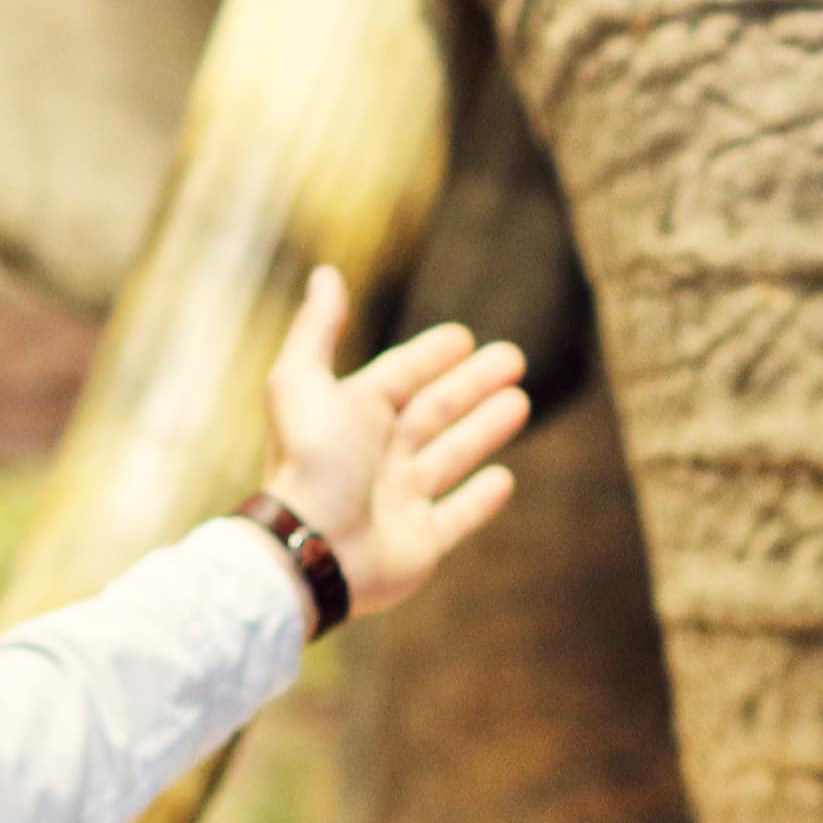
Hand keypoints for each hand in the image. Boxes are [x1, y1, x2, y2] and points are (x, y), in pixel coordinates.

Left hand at [256, 269, 527, 617]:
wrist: (311, 547)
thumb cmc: (310, 463)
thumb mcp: (301, 382)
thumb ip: (316, 329)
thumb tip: (325, 274)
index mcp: (354, 416)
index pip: (401, 376)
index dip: (430, 355)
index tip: (464, 336)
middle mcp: (378, 456)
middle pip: (435, 410)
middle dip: (472, 384)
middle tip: (513, 359)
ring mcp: (400, 501)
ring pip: (451, 456)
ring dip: (485, 429)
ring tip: (520, 402)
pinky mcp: (420, 543)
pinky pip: (456, 517)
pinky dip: (481, 500)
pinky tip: (505, 479)